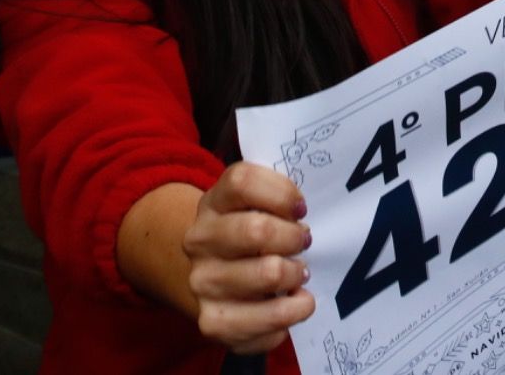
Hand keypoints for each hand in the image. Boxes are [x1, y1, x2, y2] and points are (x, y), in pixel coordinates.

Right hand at [183, 162, 314, 354]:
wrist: (211, 274)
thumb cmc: (248, 232)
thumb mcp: (256, 203)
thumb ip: (278, 197)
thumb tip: (302, 212)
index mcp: (213, 203)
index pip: (242, 182)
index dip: (281, 193)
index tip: (301, 209)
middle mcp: (200, 241)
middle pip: (257, 230)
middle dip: (293, 237)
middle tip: (304, 243)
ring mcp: (202, 283)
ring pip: (267, 274)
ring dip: (296, 276)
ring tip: (300, 275)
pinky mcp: (212, 323)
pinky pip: (267, 323)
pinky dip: (291, 315)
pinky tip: (293, 305)